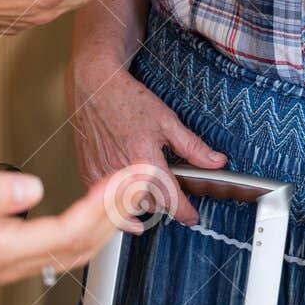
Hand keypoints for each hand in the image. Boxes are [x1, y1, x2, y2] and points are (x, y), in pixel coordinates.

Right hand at [0, 151, 154, 285]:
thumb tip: (30, 189)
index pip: (68, 231)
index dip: (103, 205)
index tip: (128, 176)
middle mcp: (7, 261)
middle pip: (79, 245)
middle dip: (118, 211)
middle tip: (146, 177)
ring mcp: (6, 259)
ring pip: (73, 248)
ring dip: (107, 219)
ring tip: (132, 189)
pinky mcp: (4, 248)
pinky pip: (59, 243)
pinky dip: (86, 223)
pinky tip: (97, 205)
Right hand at [67, 48, 224, 225]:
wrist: (95, 88)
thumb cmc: (127, 100)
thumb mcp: (166, 121)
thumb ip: (192, 146)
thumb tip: (216, 162)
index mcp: (145, 159)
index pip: (170, 198)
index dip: (184, 212)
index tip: (192, 216)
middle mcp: (123, 171)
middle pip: (150, 205)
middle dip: (165, 204)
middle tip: (174, 196)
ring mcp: (103, 174)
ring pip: (128, 207)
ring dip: (144, 206)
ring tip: (153, 196)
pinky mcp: (89, 173)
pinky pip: (106, 201)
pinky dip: (118, 206)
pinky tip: (128, 204)